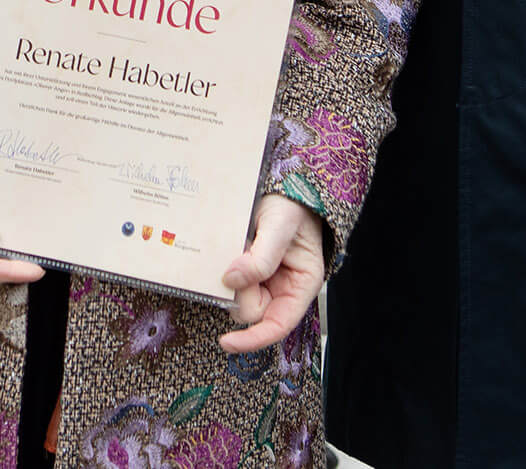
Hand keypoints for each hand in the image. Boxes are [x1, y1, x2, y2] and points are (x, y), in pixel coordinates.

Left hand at [219, 194, 326, 352]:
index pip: (277, 325)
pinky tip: (230, 246)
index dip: (252, 339)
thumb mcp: (279, 226)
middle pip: (250, 310)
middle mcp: (282, 287)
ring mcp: (262, 280)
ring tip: (240, 242)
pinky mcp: (245, 269)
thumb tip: (232, 281)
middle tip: (241, 252)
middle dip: (239, 289)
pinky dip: (224, 268)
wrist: (282, 183)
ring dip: (231, 275)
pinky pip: (228, 280)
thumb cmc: (292, 204)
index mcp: (301, 285)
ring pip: (236, 296)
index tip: (226, 342)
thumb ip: (261, 258)